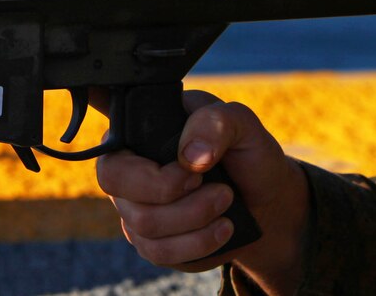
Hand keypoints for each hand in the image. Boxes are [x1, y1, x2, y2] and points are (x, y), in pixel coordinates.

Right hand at [95, 90, 308, 292]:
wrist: (265, 200)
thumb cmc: (246, 152)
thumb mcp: (241, 123)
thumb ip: (214, 122)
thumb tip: (190, 157)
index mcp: (140, 131)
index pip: (111, 152)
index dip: (146, 170)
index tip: (195, 171)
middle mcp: (129, 169)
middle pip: (119, 191)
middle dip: (174, 196)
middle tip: (220, 189)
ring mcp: (135, 207)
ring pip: (143, 227)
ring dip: (195, 220)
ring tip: (227, 202)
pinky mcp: (150, 240)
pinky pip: (159, 253)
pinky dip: (198, 243)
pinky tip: (222, 228)